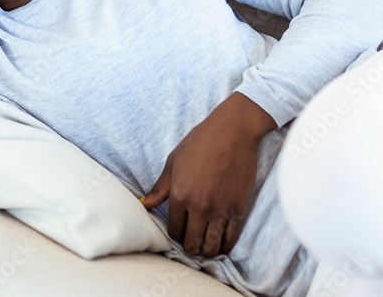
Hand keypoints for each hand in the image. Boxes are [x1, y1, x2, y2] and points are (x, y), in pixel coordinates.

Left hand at [140, 92, 275, 258]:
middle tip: (191, 244)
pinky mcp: (238, 208)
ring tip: (205, 248)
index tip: (179, 232)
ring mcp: (220, 209)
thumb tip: (144, 206)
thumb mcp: (173, 162)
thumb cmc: (200, 142)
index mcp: (179, 195)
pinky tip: (220, 243)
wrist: (233, 131)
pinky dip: (224, 245)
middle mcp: (199, 206)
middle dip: (189, 246)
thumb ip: (159, 188)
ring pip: (211, 245)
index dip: (175, 235)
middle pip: (191, 242)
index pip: (174, 230)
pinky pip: (231, 237)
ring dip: (206, 251)